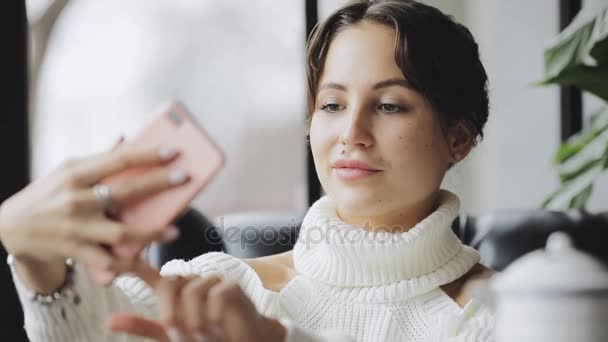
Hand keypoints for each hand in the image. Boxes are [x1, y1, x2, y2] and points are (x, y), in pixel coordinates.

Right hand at [0, 140, 188, 288]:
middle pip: (124, 191)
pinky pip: (106, 261)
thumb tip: (126, 137)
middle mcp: (76, 199)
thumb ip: (100, 158)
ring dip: (150, 233)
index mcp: (75, 173)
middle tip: (185, 178)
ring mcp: (76, 227)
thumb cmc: (47, 194)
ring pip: (119, 233)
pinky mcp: (75, 250)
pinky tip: (147, 261)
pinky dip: (127, 264)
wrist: (10, 226)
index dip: (147, 155)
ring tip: (174, 230)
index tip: (173, 152)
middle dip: (158, 184)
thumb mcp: (67, 171)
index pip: (117, 159)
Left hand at [107, 261, 286, 341]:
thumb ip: (143, 326)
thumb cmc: (207, 338)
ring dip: (194, 320)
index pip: (150, 274)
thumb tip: (109, 320)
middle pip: (169, 285)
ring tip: (204, 334)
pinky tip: (218, 327)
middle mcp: (191, 282)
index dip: (133, 264)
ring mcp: (211, 281)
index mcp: (174, 291)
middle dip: (170, 312)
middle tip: (181, 334)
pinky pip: (214, 297)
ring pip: (191, 293)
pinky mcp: (230, 285)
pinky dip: (213, 317)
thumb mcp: (170, 336)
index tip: (115, 258)